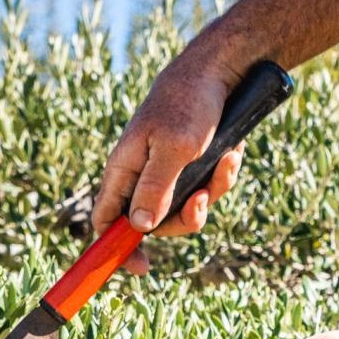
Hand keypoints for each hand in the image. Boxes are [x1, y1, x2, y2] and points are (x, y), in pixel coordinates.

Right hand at [92, 52, 242, 274]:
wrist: (220, 71)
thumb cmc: (189, 104)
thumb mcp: (174, 149)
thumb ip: (155, 188)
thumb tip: (138, 227)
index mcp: (124, 169)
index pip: (106, 220)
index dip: (117, 248)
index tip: (141, 268)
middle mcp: (141, 175)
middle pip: (153, 224)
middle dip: (184, 219)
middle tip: (203, 201)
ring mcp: (167, 172)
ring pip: (184, 209)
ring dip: (210, 194)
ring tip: (225, 164)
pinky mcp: (191, 167)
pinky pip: (204, 190)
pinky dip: (221, 178)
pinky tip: (232, 154)